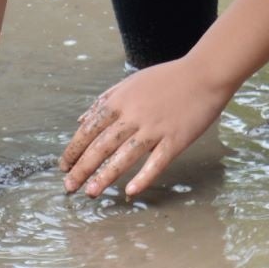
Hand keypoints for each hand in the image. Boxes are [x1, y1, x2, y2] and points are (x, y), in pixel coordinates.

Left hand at [59, 58, 230, 198]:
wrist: (204, 74)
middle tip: (69, 185)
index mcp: (120, 101)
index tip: (64, 166)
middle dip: (82, 167)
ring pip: (124, 156)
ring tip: (91, 192)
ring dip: (105, 176)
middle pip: (101, 145)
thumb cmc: (167, 78)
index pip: (89, 129)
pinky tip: (130, 191)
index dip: (74, 149)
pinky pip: (156, 162)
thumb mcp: (130, 83)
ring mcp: (155, 129)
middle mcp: (133, 115)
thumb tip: (80, 121)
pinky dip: (143, 177)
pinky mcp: (175, 140)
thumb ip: (104, 100)